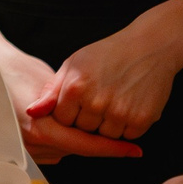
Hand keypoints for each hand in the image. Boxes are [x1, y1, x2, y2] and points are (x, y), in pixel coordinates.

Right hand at [0, 12, 140, 162]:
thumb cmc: (17, 69)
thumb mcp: (50, 80)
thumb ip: (74, 102)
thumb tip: (101, 114)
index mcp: (40, 128)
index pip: (85, 145)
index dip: (112, 149)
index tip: (134, 151)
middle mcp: (31, 144)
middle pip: (77, 151)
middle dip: (97, 142)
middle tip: (120, 134)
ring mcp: (24, 149)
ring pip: (65, 152)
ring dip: (78, 141)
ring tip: (87, 121)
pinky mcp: (21, 150)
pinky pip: (53, 151)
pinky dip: (63, 142)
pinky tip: (65, 125)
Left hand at [29, 0, 182, 141]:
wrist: (150, 46)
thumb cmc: (108, 54)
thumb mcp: (74, 65)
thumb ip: (51, 91)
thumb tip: (32, 113)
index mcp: (75, 87)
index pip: (62, 120)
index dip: (70, 113)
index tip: (79, 103)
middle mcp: (96, 102)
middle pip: (83, 131)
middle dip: (88, 120)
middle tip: (100, 99)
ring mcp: (119, 112)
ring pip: (105, 137)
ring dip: (108, 125)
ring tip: (115, 100)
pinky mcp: (141, 119)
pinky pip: (127, 136)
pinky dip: (128, 126)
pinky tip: (129, 104)